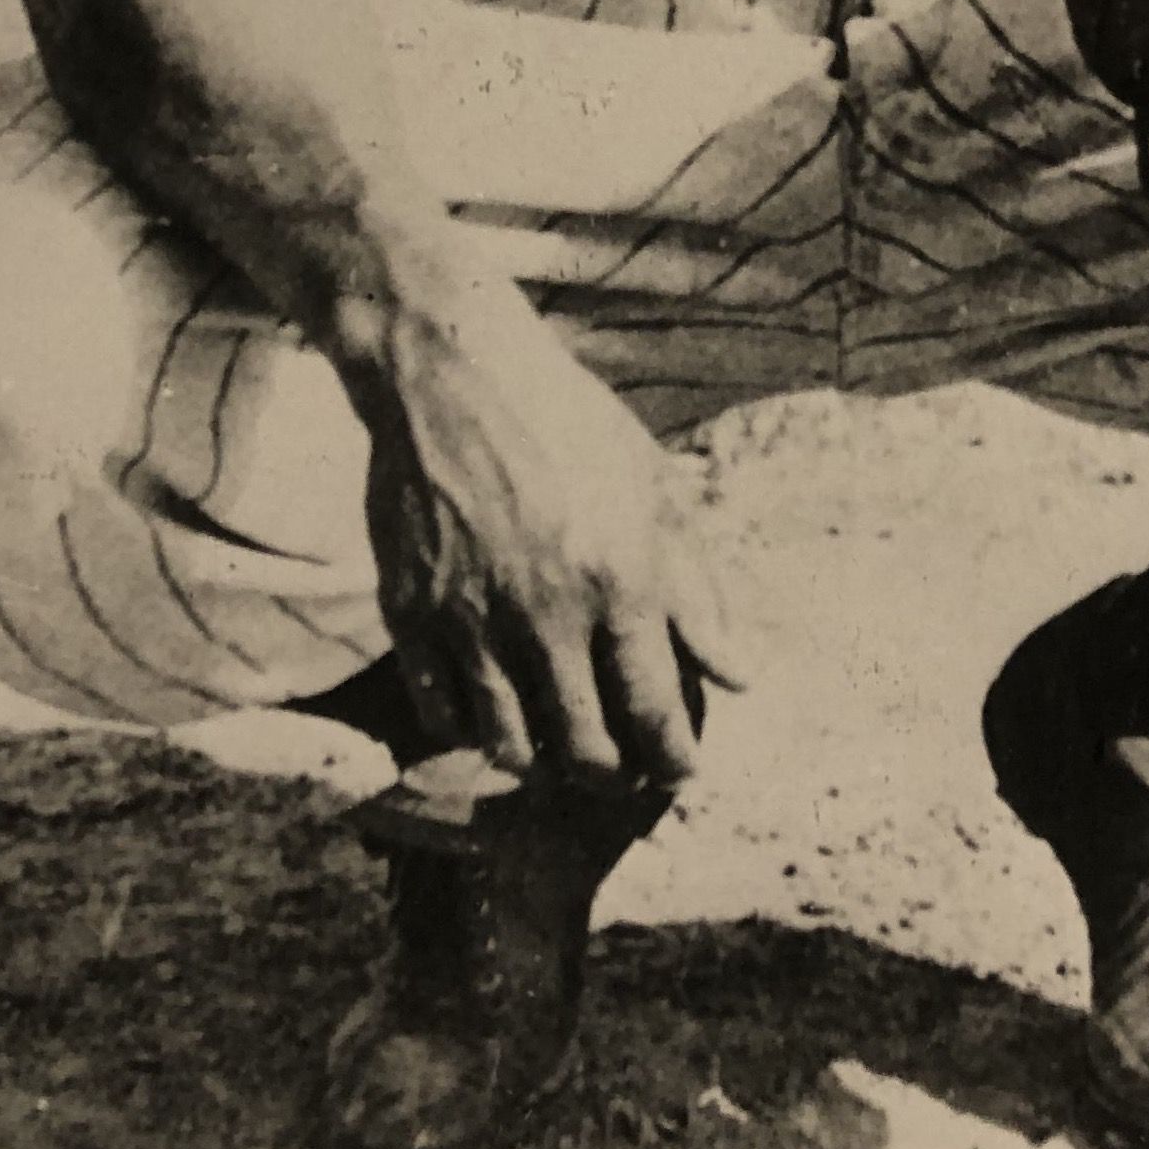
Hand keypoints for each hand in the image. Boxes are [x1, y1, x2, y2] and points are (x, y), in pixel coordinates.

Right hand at [343, 271, 745, 786]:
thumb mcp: (654, 487)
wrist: (454, 372)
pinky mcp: (411, 613)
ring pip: (509, 746)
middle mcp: (546, 613)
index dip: (673, 760)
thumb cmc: (568, 423)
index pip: (654, 713)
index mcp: (619, 579)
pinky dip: (470, 730)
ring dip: (541, 764)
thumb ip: (698, 590)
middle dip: (611, 776)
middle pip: (584, 749)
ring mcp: (472, 619)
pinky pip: (440, 714)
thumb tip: (738, 678)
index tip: (680, 771)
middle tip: (619, 769)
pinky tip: (492, 713)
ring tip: (557, 753)